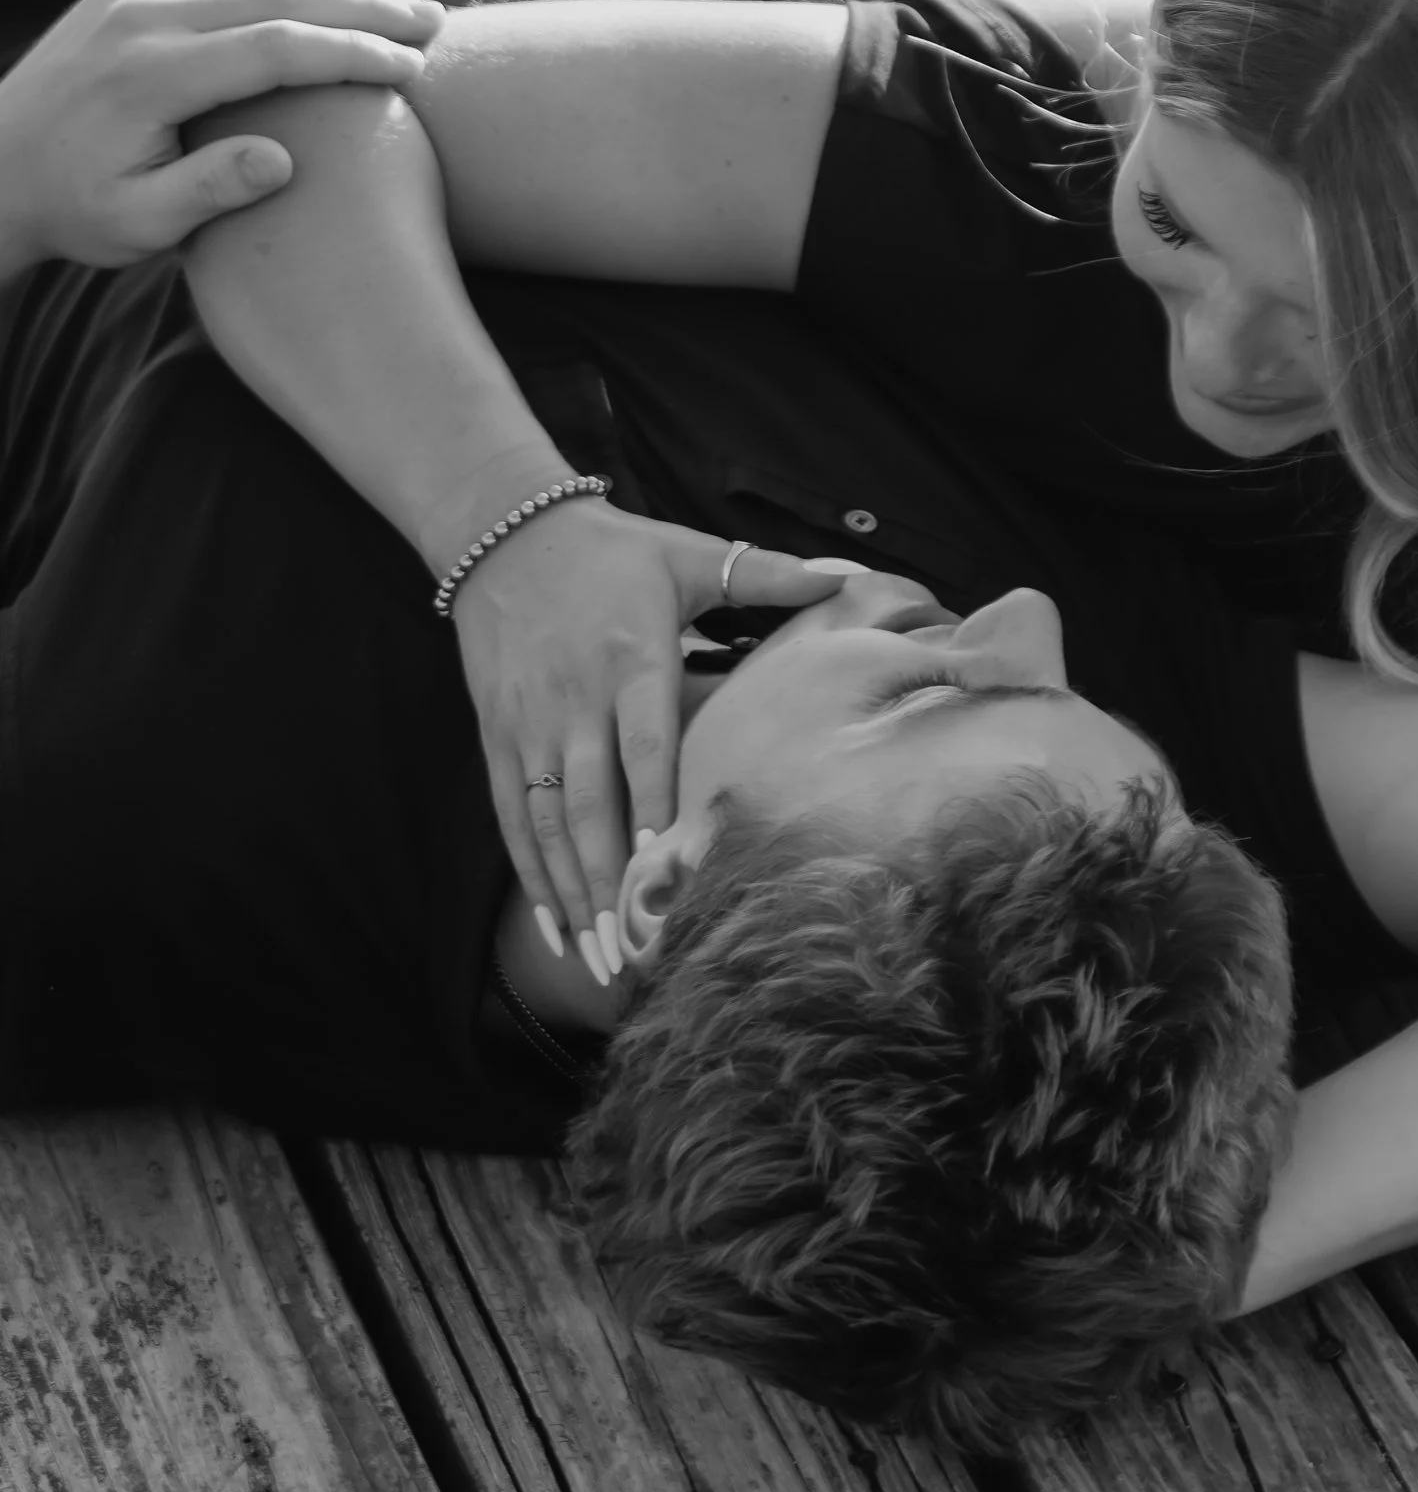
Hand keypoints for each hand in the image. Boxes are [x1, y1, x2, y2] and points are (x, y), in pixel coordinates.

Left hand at [0, 0, 444, 272]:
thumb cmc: (73, 211)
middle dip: (366, 4)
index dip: (355, 52)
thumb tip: (283, 159)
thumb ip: (207, 191)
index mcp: (150, 73)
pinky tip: (335, 4)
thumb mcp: (134, 226)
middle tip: (437, 20)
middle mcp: (142, 15)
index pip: (279, 45)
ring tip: (405, 6)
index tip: (414, 67)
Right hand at [447, 499, 855, 977]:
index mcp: (630, 659)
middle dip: (608, 879)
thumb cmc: (613, 550)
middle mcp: (576, 698)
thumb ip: (765, 575)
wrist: (505, 532)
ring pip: (546, 820)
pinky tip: (551, 926)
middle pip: (588, 801)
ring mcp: (531, 722)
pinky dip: (529, 873)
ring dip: (570, 893)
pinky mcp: (499, 734)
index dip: (652, 804)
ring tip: (596, 959)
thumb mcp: (688, 554)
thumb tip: (845, 577)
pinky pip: (511, 814)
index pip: (643, 744)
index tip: (666, 862)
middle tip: (632, 949)